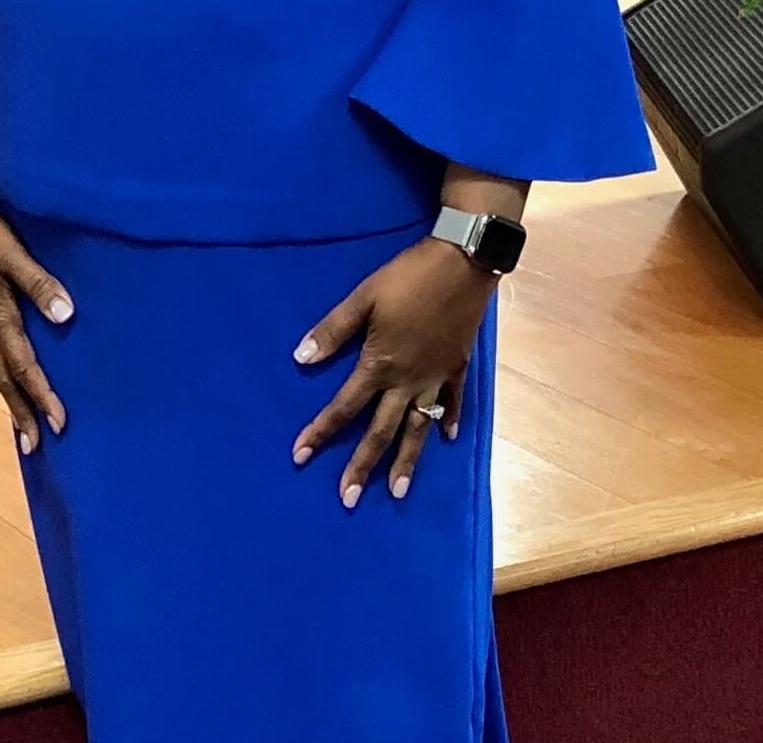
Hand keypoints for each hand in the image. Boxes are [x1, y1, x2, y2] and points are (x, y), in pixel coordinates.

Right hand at [0, 190, 74, 454]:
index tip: (59, 425)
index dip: (43, 395)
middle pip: (5, 377)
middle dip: (21, 411)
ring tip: (20, 418)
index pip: (25, 366)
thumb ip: (38, 283)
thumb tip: (65, 318)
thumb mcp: (10, 252)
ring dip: (10, 392)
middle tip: (35, 445)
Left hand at [291, 237, 494, 505]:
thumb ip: (333, 330)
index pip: (343, 407)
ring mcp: (436, 377)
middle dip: (362, 466)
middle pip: (381, 431)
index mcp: (380, 364)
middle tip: (347, 500)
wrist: (463, 263)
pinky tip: (447, 438)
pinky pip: (453, 402)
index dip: (320, 432)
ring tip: (397, 492)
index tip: (299, 456)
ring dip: (406, 461)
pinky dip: (449, 421)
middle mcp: (408, 380)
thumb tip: (300, 359)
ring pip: (418, 428)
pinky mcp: (457, 366)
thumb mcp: (364, 297)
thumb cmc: (408, 276)